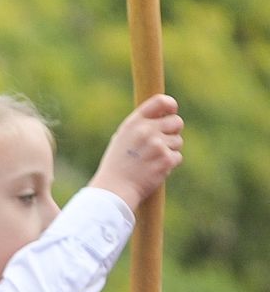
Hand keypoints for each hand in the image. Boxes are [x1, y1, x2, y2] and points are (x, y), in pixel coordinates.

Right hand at [90, 94, 183, 210]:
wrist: (114, 190)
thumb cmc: (116, 166)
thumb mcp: (122, 139)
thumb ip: (140, 126)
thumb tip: (162, 116)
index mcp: (133, 123)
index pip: (159, 101)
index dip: (170, 105)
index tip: (172, 111)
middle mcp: (146, 130)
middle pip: (176, 121)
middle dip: (173, 132)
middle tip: (162, 144)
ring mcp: (157, 145)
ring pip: (178, 142)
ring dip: (169, 150)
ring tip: (151, 161)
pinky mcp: (166, 160)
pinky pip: (177, 157)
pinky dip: (169, 164)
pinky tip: (154, 170)